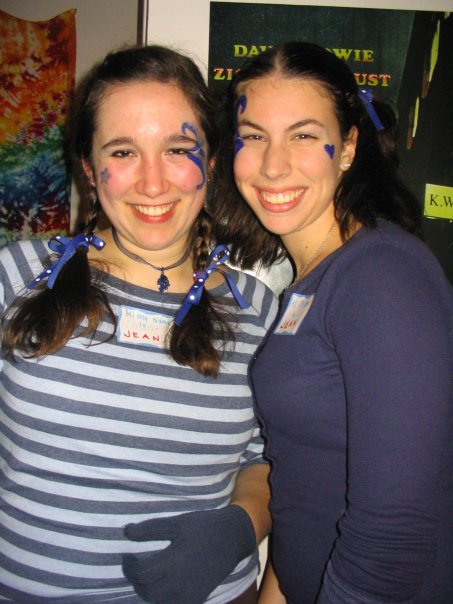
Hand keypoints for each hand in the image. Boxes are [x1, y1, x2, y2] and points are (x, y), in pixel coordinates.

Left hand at [122, 505, 255, 603]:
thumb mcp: (177, 522)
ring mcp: (189, 594)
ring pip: (157, 601)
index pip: (140, 574)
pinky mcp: (197, 599)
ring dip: (147, 590)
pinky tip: (163, 582)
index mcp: (173, 563)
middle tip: (135, 564)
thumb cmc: (204, 526)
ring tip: (148, 573)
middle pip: (146, 591)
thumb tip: (126, 531)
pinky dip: (162, 597)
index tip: (127, 555)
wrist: (232, 538)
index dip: (129, 566)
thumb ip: (150, 529)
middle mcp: (179, 583)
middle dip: (136, 579)